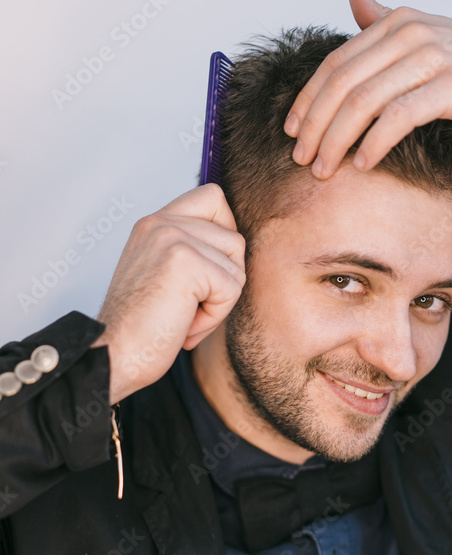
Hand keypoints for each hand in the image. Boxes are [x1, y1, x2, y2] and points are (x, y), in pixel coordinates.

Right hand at [92, 184, 245, 403]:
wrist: (112, 356)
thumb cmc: (140, 328)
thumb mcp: (166, 276)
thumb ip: (193, 251)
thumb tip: (237, 246)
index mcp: (155, 223)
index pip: (213, 198)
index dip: (225, 234)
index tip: (206, 273)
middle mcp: (161, 222)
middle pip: (234, 240)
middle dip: (224, 282)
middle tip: (191, 306)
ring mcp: (171, 237)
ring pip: (236, 266)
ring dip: (219, 303)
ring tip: (184, 316)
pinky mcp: (184, 261)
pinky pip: (231, 289)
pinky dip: (214, 317)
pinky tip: (184, 326)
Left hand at [284, 0, 451, 178]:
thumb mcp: (424, 35)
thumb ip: (384, 23)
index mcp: (396, 21)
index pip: (337, 62)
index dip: (309, 98)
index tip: (291, 129)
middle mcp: (409, 32)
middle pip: (343, 83)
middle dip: (316, 125)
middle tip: (301, 158)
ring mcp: (430, 57)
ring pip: (364, 102)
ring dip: (337, 140)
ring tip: (325, 168)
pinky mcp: (450, 86)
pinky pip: (398, 118)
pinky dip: (374, 143)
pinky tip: (362, 164)